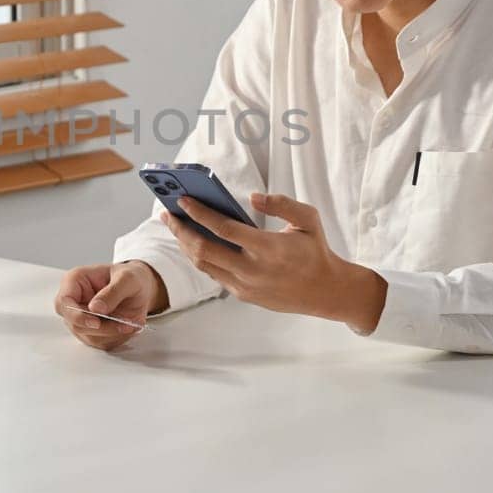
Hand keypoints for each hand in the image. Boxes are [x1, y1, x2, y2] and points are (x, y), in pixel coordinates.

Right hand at [54, 260, 165, 350]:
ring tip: (130, 323)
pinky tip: (126, 326)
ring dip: (112, 334)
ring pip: (89, 336)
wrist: (139, 288)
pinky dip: (116, 338)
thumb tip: (95, 308)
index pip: (64, 302)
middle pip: (75, 324)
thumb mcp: (127, 279)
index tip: (96, 322)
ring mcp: (80, 319)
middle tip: (125, 323)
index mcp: (74, 281)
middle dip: (102, 328)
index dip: (77, 316)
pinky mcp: (91, 332)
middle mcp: (73, 301)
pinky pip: (100, 343)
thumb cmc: (130, 277)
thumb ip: (112, 292)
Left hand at [161, 192, 386, 330]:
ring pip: (204, 265)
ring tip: (176, 227)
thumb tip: (252, 196)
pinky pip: (214, 275)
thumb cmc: (315, 250)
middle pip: (203, 250)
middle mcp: (252, 270)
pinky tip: (194, 244)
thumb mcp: (307, 219)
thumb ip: (281, 203)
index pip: (223, 229)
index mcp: (267, 248)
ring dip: (186, 245)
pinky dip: (201, 258)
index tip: (182, 200)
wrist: (325, 291)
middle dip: (181, 230)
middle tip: (167, 214)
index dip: (199, 213)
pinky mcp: (244, 295)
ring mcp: (245, 286)